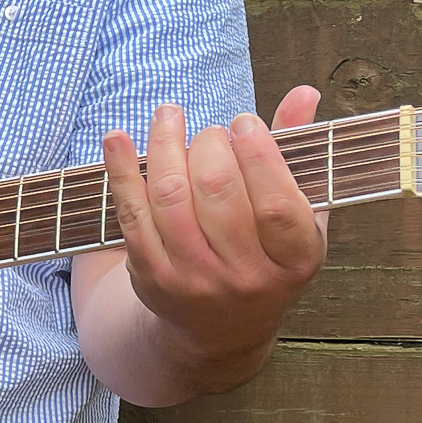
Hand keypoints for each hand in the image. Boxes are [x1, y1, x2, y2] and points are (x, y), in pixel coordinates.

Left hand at [99, 86, 325, 387]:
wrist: (219, 330)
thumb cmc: (265, 256)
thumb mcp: (297, 215)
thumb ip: (299, 153)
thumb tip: (305, 92)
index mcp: (294, 259)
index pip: (276, 203)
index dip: (258, 153)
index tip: (244, 122)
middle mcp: (246, 276)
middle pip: (218, 191)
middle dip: (210, 144)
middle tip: (210, 134)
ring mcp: (195, 278)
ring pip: (171, 197)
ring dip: (164, 144)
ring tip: (167, 116)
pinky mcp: (152, 276)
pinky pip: (131, 214)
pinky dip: (121, 170)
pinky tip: (117, 137)